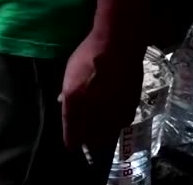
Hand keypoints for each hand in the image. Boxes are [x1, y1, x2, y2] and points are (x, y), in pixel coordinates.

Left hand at [59, 31, 141, 152]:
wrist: (117, 44)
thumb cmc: (89, 54)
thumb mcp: (70, 71)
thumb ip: (67, 92)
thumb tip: (63, 103)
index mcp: (73, 101)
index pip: (71, 133)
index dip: (72, 142)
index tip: (72, 147)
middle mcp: (92, 110)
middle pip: (90, 140)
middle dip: (88, 145)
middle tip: (88, 147)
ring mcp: (112, 110)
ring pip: (107, 136)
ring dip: (103, 139)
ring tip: (101, 139)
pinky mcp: (129, 107)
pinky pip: (121, 124)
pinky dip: (117, 125)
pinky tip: (115, 121)